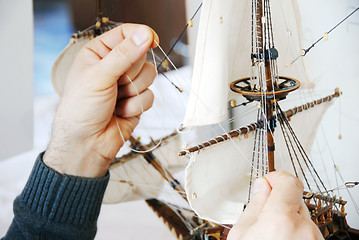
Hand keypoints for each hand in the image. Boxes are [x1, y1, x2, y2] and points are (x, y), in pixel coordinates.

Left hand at [44, 24, 158, 177]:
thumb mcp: (99, 76)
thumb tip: (145, 34)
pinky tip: (121, 112)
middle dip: (131, 72)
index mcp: (99, 53)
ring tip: (116, 100)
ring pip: (149, 76)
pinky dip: (136, 105)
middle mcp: (114, 67)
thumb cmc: (81, 109)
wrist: (87, 144)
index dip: (140, 35)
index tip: (152, 40)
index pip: (125, 34)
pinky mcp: (137, 100)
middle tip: (115, 83)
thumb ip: (124, 54)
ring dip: (134, 91)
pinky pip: (150, 95)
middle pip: (141, 55)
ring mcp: (127, 84)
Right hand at [228, 171, 323, 239]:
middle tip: (264, 219)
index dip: (276, 178)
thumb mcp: (242, 234)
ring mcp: (315, 239)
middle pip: (295, 199)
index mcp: (280, 220)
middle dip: (281, 203)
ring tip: (273, 236)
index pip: (289, 181)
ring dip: (289, 220)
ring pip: (302, 217)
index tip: (269, 182)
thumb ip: (254, 206)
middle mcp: (304, 229)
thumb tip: (262, 186)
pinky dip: (297, 233)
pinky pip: (308, 231)